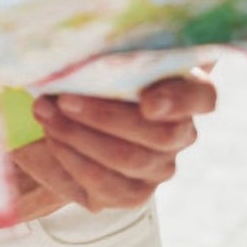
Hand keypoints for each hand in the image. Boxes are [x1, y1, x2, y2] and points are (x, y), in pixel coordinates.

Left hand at [15, 70, 216, 211]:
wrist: (55, 124)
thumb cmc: (80, 78)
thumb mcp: (90, 59)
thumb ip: (98, 56)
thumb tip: (73, 53)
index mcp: (182, 89)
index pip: (201, 96)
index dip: (179, 100)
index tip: (148, 102)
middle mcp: (179, 132)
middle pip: (161, 134)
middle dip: (105, 116)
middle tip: (63, 100)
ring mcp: (159, 167)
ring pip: (129, 158)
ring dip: (79, 134)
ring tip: (44, 113)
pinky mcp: (131, 194)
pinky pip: (104, 183)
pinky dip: (71, 157)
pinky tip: (51, 137)